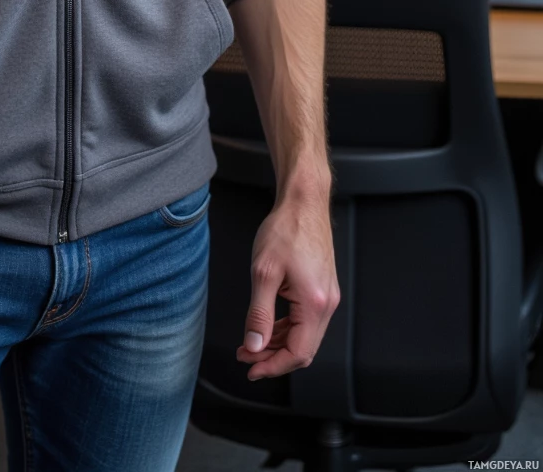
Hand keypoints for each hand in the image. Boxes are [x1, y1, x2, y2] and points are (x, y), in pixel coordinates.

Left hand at [236, 185, 339, 379]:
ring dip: (278, 343)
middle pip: (302, 349)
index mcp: (315, 304)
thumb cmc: (286, 230)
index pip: (297, 353)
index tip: (250, 368)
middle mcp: (327, 304)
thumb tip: (255, 345)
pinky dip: (286, 328)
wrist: (303, 203)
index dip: (272, 366)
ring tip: (251, 343)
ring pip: (304, 336)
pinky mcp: (322, 290)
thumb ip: (259, 314)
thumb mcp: (264, 272)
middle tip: (245, 356)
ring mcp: (327, 297)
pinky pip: (305, 321)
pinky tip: (268, 327)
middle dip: (272, 357)